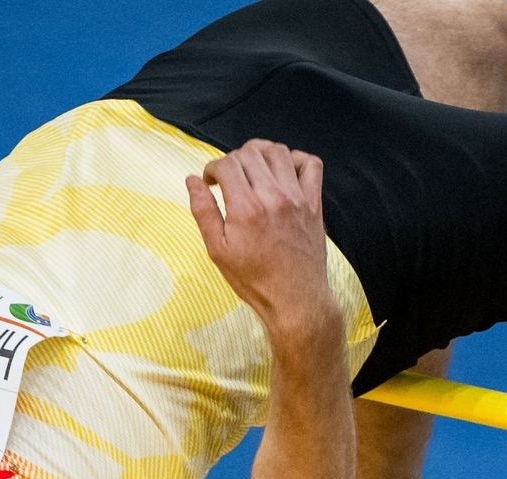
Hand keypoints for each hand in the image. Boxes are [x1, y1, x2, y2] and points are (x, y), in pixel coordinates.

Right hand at [186, 140, 335, 332]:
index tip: (211, 182)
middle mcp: (273, 197)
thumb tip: (192, 180)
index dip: (213, 168)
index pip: (227, 164)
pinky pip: (310, 164)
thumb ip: (203, 211)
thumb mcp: (218, 250)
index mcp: (246, 208)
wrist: (295, 299)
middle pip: (250, 152)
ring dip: (260, 154)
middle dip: (233, 160)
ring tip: (252, 171)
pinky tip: (283, 172)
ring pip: (278, 151)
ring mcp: (297, 198)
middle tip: (229, 179)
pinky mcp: (314, 204)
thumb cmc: (255, 280)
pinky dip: (296, 159)